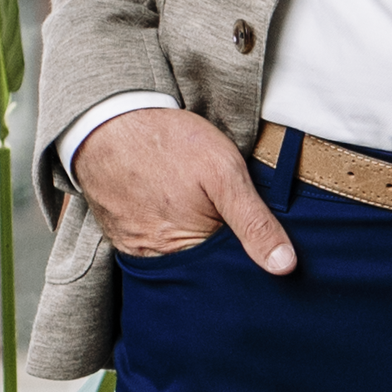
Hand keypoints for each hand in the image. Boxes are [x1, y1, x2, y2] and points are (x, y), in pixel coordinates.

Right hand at [75, 107, 294, 273]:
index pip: (227, 273)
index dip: (245, 256)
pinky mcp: (119, 234)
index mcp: (185, 251)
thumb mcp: (225, 174)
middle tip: (220, 212)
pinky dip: (166, 229)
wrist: (106, 118)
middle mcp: (155, 259)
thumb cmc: (168, 142)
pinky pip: (151, 243)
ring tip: (194, 205)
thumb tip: (284, 266)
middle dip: (218, 250)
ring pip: (176, 256)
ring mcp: (133, 247)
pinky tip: (172, 205)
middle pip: (200, 268)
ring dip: (191, 239)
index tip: (255, 236)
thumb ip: (255, 222)